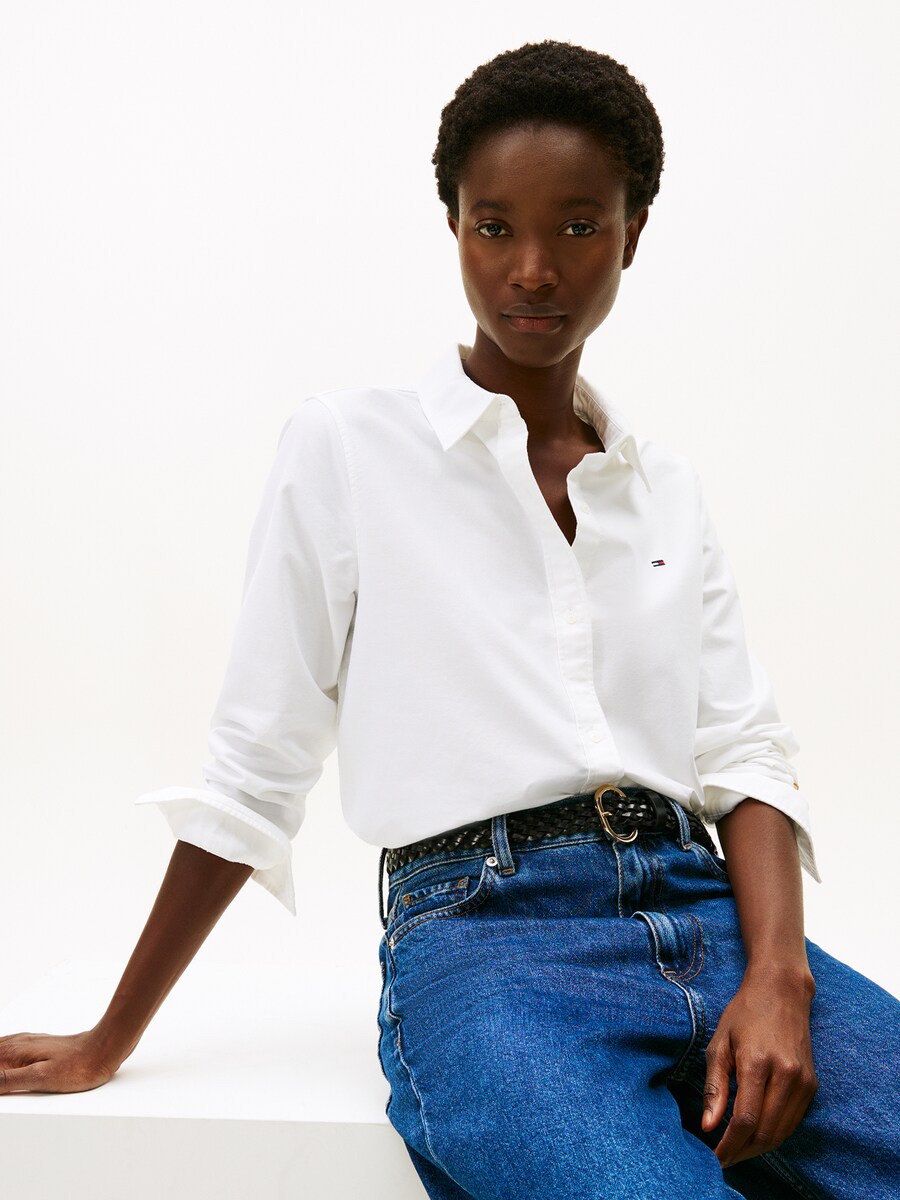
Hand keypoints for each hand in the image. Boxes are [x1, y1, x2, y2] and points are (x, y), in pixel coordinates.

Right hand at [0, 1030, 120, 1094]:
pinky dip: (0, 1054)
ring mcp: (27, 1042)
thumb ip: (7, 1080)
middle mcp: (17, 1043)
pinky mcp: (36, 1045)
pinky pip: (7, 1047)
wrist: (103, 1048)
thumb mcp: (39, 1078)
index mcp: (14, 1052)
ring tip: (1, 1077)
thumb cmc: (77, 1066)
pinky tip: (3, 1060)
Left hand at [702, 967, 817, 1168]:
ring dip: (759, 1147)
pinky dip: (774, 1133)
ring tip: (737, 1149)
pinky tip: (756, 1133)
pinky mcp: (812, 1084)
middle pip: (766, 1132)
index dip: (730, 1144)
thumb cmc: (744, 1013)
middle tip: (724, 1157)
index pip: (746, 1119)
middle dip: (743, 1151)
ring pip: (782, 1132)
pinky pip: (793, 1121)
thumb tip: (708, 1126)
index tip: (715, 1157)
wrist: (782, 990)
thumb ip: (714, 1087)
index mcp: (758, 1062)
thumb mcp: (719, 1043)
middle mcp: (786, 1075)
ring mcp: (803, 1081)